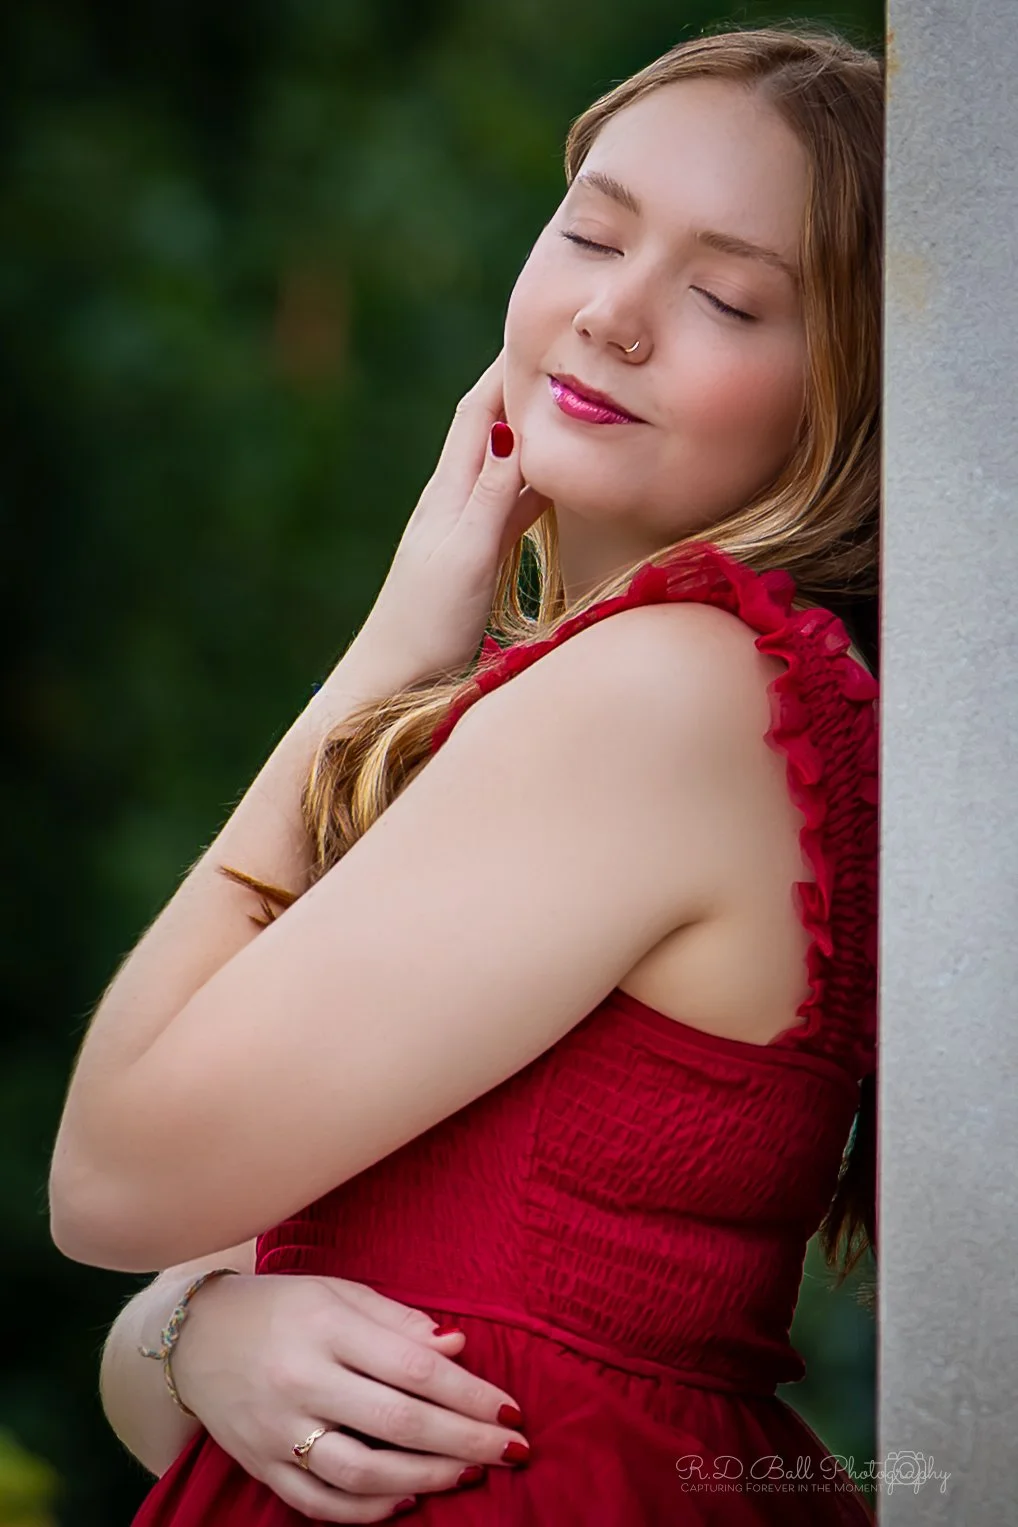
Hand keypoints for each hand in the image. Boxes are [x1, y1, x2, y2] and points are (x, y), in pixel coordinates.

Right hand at [171, 1271, 528, 1521]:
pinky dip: (368, 1510)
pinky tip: (407, 1500)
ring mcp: (278, 1430)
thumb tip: (457, 1348)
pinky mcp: (261, 1466)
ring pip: (361, 1472)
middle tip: (511, 1450)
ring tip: (468, 1473)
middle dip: (464, 1440)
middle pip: (397, 1421)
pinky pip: (320, 1502)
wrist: (194, 1339)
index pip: (412, 1367)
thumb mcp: (337, 1292)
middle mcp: (300, 1380)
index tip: (510, 1408)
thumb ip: (396, 1320)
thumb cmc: (280, 1307)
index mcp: (326, 1326)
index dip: (468, 1392)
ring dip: (425, 1478)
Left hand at [350, 349, 550, 684]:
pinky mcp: (478, 553)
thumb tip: (512, 428)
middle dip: (522, 384)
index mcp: (449, 490)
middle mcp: (456, 498)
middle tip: (563, 349)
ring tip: (570, 397)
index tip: (540, 326)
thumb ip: (490, 495)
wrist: (392, 675)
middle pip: (491, 425)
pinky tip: (557, 475)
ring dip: (533, 427)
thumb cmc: (426, 621)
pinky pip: (515, 500)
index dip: (506, 367)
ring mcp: (467, 525)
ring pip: (506, 460)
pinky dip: (538, 476)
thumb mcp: (466, 554)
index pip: (480, 411)